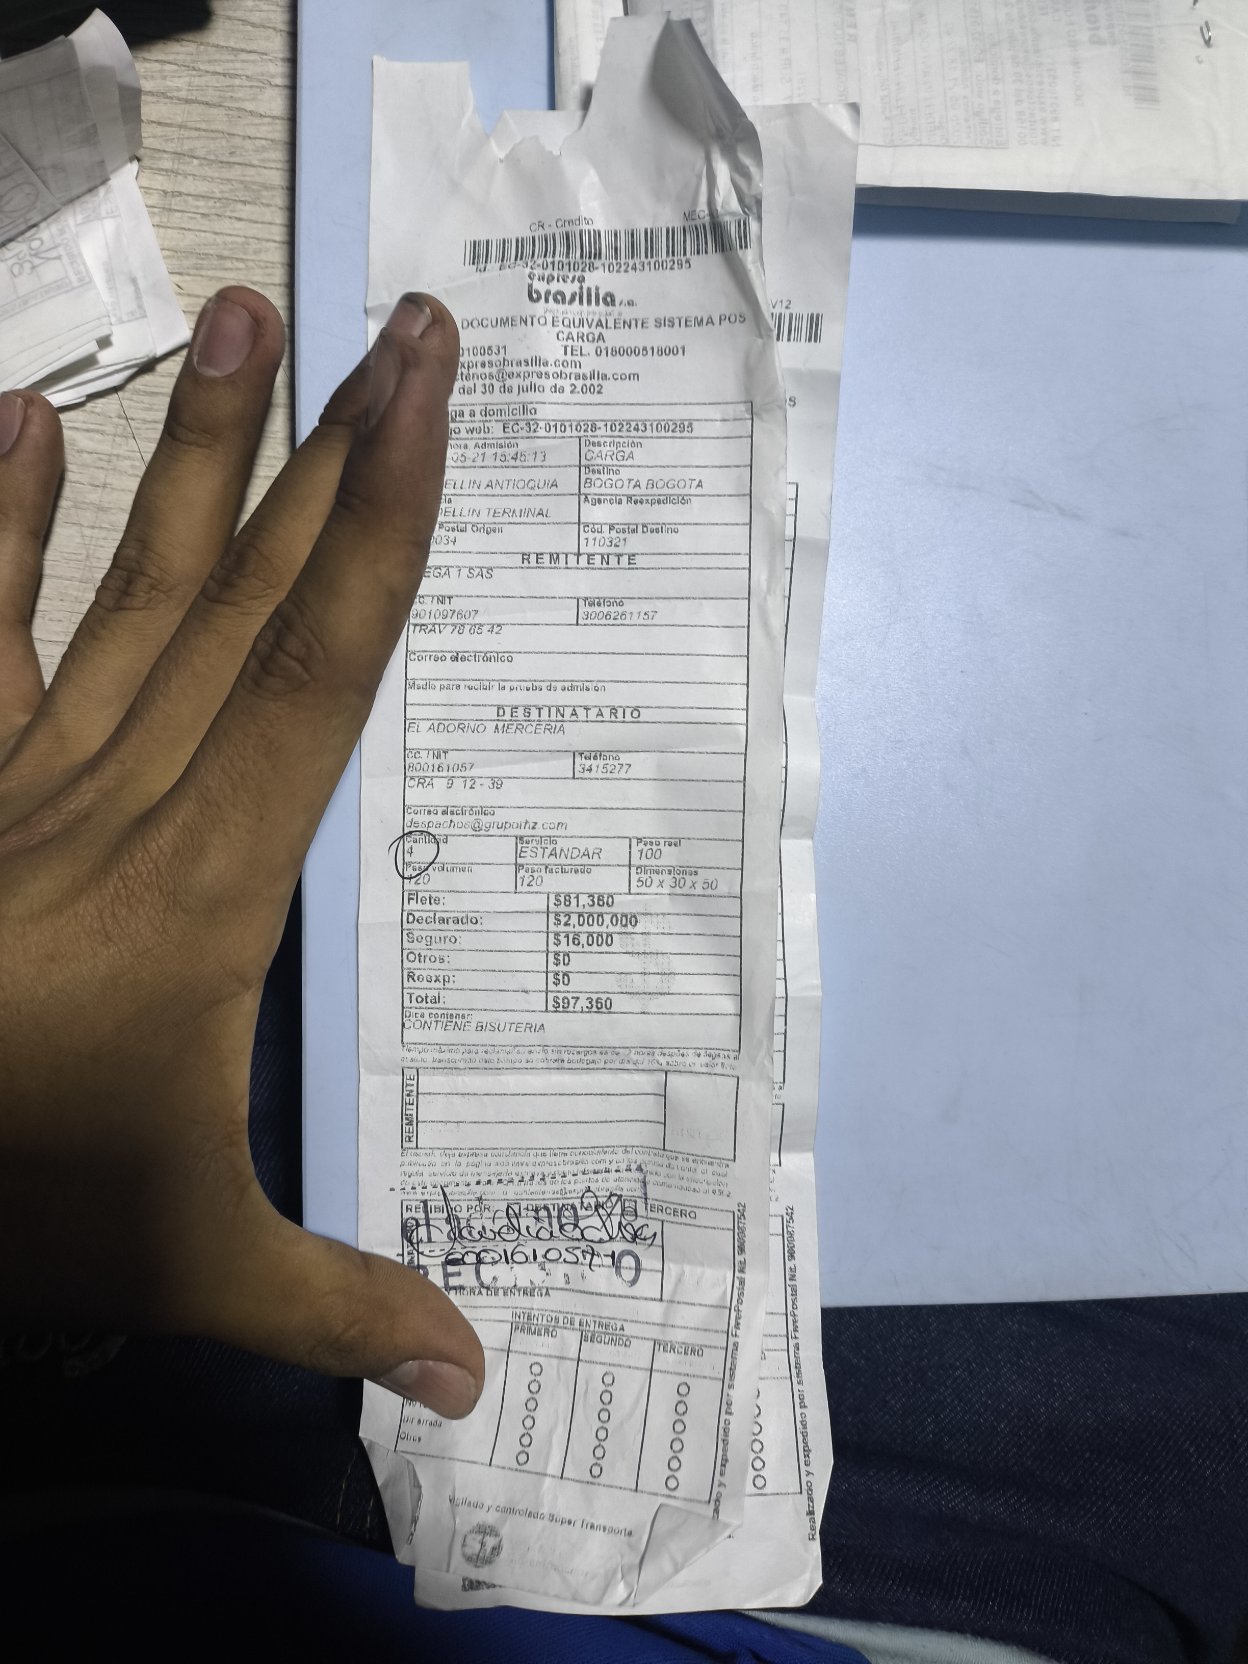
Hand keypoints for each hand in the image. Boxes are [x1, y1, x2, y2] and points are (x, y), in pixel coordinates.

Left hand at [0, 288, 483, 1419]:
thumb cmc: (8, 1209)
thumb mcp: (185, 1271)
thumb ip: (337, 1305)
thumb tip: (478, 1383)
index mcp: (201, 889)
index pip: (317, 676)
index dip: (380, 529)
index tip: (427, 398)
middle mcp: (117, 799)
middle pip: (248, 600)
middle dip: (333, 455)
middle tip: (395, 324)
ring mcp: (17, 779)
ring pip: (126, 590)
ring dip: (190, 452)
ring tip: (241, 312)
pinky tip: (12, 419)